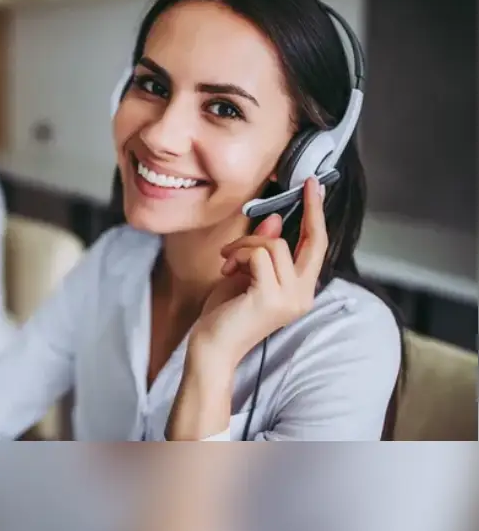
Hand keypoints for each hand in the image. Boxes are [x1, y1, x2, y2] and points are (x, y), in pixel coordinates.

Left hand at [189, 176, 327, 370]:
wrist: (211, 347)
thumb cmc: (225, 313)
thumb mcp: (245, 273)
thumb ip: (262, 250)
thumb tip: (276, 220)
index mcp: (300, 291)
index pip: (318, 249)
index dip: (318, 216)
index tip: (315, 187)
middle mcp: (302, 296)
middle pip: (314, 242)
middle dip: (311, 209)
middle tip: (305, 183)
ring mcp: (290, 298)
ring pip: (274, 244)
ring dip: (244, 245)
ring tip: (227, 261)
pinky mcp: (271, 297)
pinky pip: (257, 254)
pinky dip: (238, 254)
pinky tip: (226, 268)